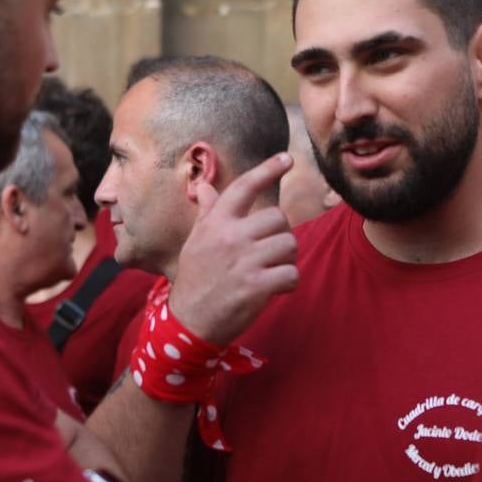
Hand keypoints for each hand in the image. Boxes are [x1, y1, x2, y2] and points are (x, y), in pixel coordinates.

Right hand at [169, 153, 298, 343]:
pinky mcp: (256, 287)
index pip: (244, 187)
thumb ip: (208, 213)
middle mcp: (230, 237)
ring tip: (271, 270)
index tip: (287, 159)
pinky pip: (292, 273)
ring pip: (289, 244)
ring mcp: (244, 261)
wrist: (189, 322)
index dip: (267, 169)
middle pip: (278, 218)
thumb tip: (203, 187)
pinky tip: (275, 288)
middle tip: (267, 253)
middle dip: (280, 235)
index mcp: (216, 223)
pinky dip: (290, 282)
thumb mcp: (196, 241)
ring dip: (287, 259)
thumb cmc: (196, 278)